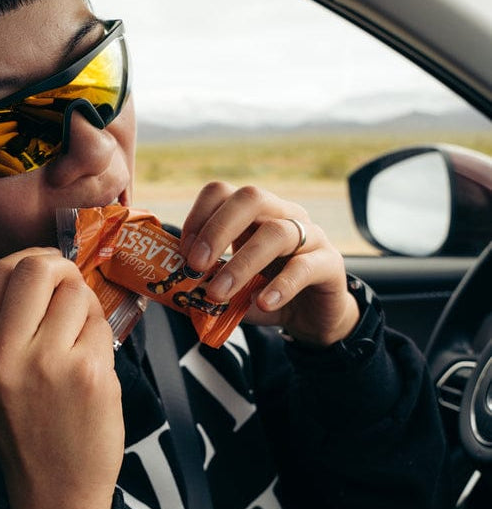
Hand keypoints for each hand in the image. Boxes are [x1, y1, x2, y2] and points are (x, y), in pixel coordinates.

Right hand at [0, 247, 122, 508]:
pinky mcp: (91, 373)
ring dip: (85, 307)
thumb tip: (47, 267)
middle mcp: (4, 354)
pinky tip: (93, 363)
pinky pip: (101, 324)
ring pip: (76, 293)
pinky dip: (101, 334)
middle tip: (70, 289)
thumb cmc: (27, 428)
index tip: (46, 271)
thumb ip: (6, 323)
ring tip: (80, 340)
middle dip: (62, 269)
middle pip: (37, 268)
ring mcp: (49, 363)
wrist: (55, 492)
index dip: (28, 260)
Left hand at [178, 183, 359, 346]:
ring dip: (241, 264)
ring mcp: (310, 236)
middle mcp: (282, 215)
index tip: (182, 253)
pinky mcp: (330, 264)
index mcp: (253, 214)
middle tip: (196, 266)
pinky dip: (280, 286)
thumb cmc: (265, 292)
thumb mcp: (231, 286)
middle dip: (216, 230)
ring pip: (277, 232)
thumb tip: (177, 293)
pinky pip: (305, 267)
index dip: (198, 218)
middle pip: (251, 198)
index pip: (222, 192)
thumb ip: (207, 283)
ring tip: (219, 293)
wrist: (313, 315)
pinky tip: (262, 303)